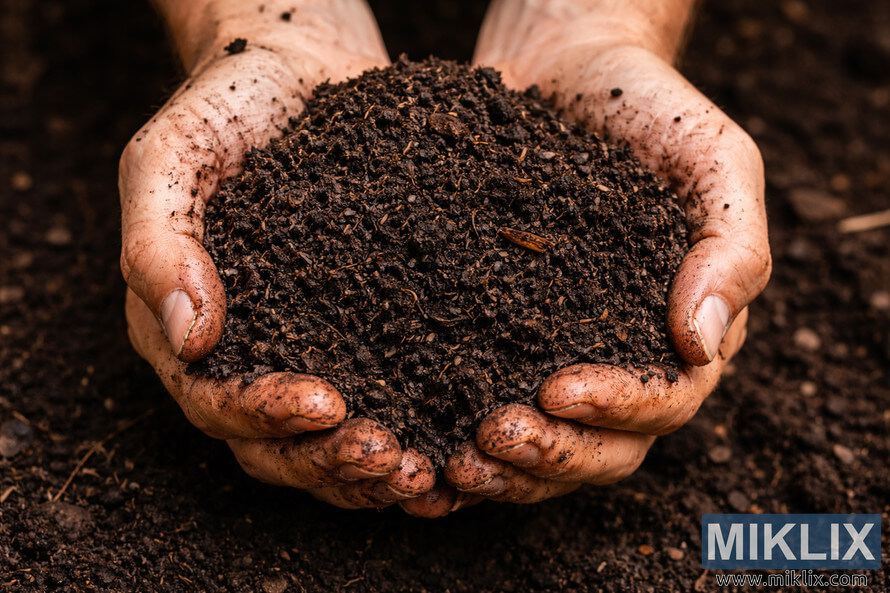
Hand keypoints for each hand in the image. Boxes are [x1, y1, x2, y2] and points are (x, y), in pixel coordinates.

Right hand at [120, 0, 433, 507]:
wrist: (296, 67)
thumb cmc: (222, 106)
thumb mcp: (169, 159)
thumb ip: (157, 244)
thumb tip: (187, 337)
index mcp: (184, 325)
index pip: (213, 399)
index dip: (263, 415)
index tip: (325, 405)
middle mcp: (244, 352)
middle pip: (272, 443)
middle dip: (328, 461)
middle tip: (390, 459)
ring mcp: (305, 347)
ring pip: (327, 441)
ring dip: (370, 469)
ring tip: (424, 471)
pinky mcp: (364, 331)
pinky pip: (382, 397)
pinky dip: (411, 430)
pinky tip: (452, 444)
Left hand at [441, 0, 770, 505]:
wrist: (569, 69)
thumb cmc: (654, 112)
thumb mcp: (716, 165)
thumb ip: (732, 251)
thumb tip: (703, 346)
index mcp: (680, 333)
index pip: (665, 401)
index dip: (618, 408)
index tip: (556, 390)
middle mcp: (621, 358)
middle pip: (604, 447)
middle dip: (553, 453)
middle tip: (492, 437)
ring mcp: (557, 353)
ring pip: (546, 444)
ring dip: (505, 466)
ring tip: (454, 459)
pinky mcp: (497, 336)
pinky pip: (484, 399)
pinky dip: (457, 430)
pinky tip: (419, 439)